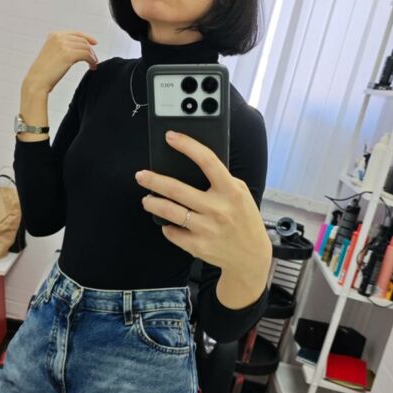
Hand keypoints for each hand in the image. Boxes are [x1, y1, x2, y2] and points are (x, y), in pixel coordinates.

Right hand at [23, 30, 98, 94]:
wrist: (37, 81)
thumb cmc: (43, 72)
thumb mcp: (51, 53)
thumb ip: (62, 47)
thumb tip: (78, 48)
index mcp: (54, 35)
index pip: (76, 33)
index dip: (87, 37)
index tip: (94, 43)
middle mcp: (59, 37)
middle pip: (83, 41)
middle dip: (90, 51)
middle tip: (93, 60)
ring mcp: (64, 45)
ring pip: (86, 48)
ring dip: (92, 57)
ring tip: (93, 65)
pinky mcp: (69, 54)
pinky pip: (86, 55)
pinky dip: (92, 61)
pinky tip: (92, 67)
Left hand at [134, 131, 271, 280]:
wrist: (251, 256)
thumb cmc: (244, 219)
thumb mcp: (241, 193)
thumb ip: (221, 179)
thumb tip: (192, 163)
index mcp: (230, 190)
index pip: (207, 161)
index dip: (187, 145)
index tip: (170, 137)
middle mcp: (218, 208)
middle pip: (176, 189)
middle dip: (153, 180)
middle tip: (141, 175)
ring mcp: (207, 228)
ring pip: (169, 211)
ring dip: (153, 203)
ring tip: (147, 199)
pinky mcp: (197, 246)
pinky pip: (172, 232)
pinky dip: (167, 226)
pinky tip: (168, 223)